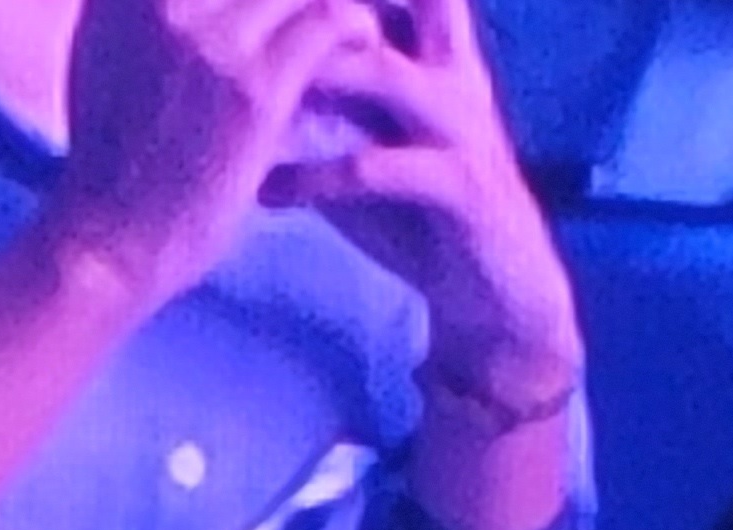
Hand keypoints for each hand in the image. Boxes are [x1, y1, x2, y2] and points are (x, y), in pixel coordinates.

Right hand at [36, 0, 381, 316]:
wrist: (113, 236)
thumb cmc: (120, 159)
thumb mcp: (111, 55)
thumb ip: (147, 13)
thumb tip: (186, 4)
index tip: (296, 0)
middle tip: (338, 9)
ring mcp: (204, 36)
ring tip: (363, 24)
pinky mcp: (252, 88)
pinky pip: (330, 22)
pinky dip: (359, 27)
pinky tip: (372, 48)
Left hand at [258, 0, 581, 415]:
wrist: (499, 298)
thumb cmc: (421, 215)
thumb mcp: (366, 137)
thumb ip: (316, 94)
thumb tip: (234, 62)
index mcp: (436, 55)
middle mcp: (454, 77)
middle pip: (391, 5)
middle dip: (324, 8)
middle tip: (248, 20)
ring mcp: (464, 130)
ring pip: (382, 72)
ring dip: (310, 75)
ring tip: (248, 97)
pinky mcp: (466, 189)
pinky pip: (379, 168)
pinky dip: (317, 178)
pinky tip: (270, 193)